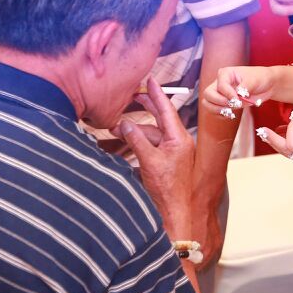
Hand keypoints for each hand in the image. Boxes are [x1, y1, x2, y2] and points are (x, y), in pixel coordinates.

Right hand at [122, 79, 198, 236]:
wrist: (175, 213)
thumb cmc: (167, 189)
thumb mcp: (149, 161)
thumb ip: (137, 140)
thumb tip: (125, 124)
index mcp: (179, 139)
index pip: (166, 110)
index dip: (157, 94)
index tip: (150, 80)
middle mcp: (178, 143)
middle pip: (159, 119)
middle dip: (144, 108)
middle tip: (132, 96)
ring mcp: (172, 153)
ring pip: (151, 134)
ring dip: (134, 131)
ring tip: (113, 129)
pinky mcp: (165, 163)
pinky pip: (150, 147)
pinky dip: (137, 143)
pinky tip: (123, 142)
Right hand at [202, 66, 275, 118]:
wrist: (266, 85)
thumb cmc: (260, 78)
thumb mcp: (254, 80)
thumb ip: (244, 87)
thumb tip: (237, 96)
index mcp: (226, 73)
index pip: (220, 86)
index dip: (228, 94)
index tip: (238, 99)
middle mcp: (220, 82)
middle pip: (208, 94)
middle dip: (219, 102)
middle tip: (233, 105)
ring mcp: (220, 93)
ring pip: (207, 103)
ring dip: (217, 110)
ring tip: (230, 111)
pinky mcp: (224, 102)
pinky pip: (214, 110)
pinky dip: (220, 115)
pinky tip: (231, 114)